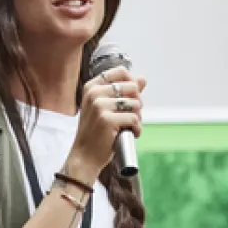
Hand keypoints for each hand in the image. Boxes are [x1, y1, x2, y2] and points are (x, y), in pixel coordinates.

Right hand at [65, 66, 146, 183]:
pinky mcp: (107, 120)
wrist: (84, 155)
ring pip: (136, 104)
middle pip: (132, 87)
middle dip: (137, 103)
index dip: (133, 83)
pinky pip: (134, 119)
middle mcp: (94, 93)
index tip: (132, 97)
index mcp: (92, 86)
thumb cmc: (95, 131)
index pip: (121, 71)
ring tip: (128, 127)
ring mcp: (99, 106)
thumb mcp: (105, 107)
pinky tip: (130, 133)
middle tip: (130, 116)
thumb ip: (123, 92)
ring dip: (137, 118)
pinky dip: (137, 129)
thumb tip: (142, 78)